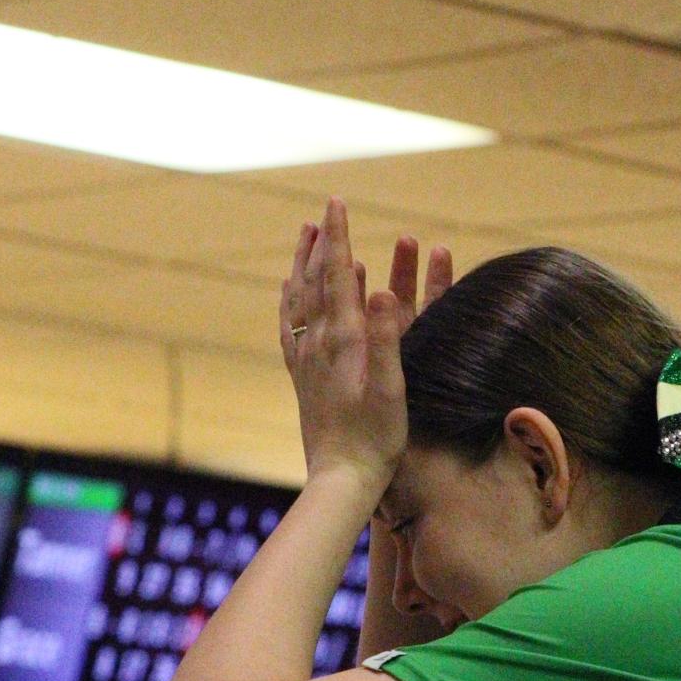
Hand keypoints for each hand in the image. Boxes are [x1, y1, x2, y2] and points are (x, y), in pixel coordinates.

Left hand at [282, 199, 408, 487]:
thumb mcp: (390, 388)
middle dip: (320, 243)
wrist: (340, 478)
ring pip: (297, 300)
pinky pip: (290, 327)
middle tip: (322, 212)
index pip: (336, 275)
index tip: (336, 202)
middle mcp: (317, 345)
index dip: (337, 236)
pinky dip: (290, 300)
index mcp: (342, 341)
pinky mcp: (301, 378)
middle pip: (313, 281)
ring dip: (302, 265)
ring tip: (304, 239)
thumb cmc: (375, 438)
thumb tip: (378, 291)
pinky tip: (290, 296)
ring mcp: (306, 361)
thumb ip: (385, 338)